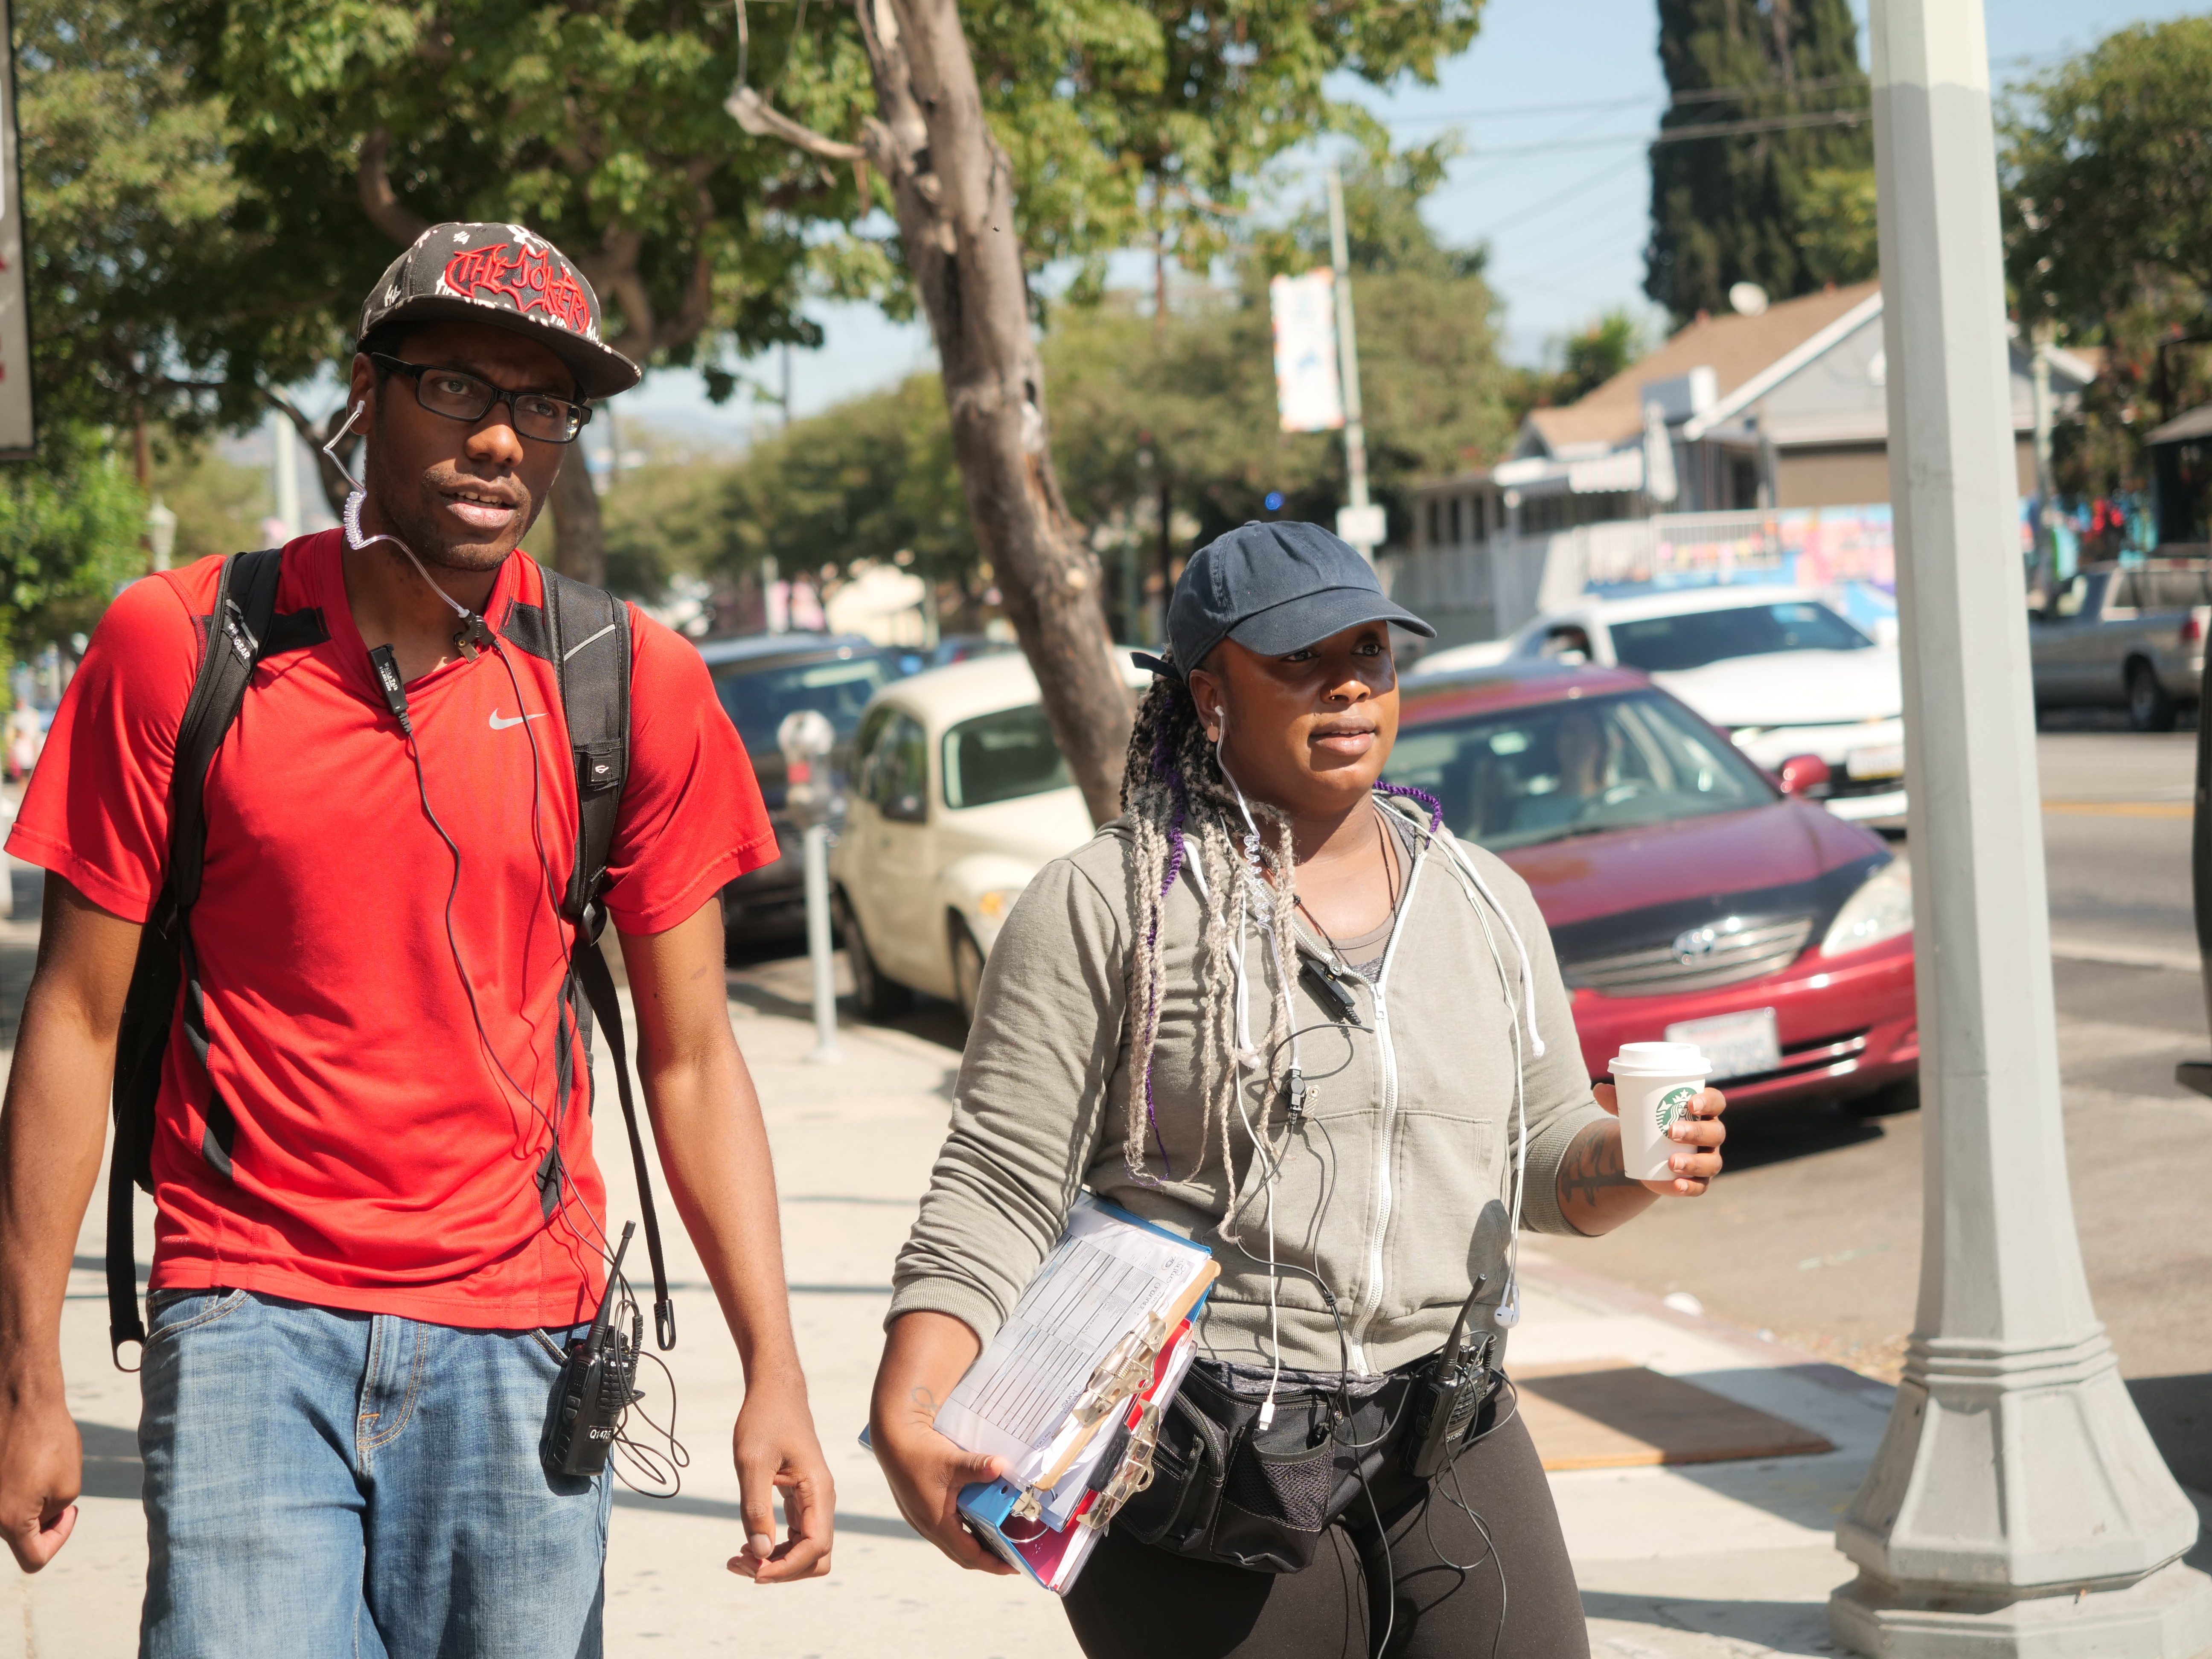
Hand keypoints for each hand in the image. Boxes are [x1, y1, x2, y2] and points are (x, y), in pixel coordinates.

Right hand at [0, 1384, 81, 1571]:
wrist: (19, 1398)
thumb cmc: (48, 1438)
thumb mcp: (68, 1484)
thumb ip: (53, 1514)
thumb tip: (37, 1520)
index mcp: (9, 1521)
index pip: (33, 1560)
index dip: (59, 1540)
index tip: (71, 1511)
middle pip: (19, 1534)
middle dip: (43, 1516)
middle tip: (55, 1482)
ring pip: (10, 1512)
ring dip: (28, 1498)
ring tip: (38, 1465)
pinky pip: (2, 1492)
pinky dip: (14, 1483)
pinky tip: (24, 1458)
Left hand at [726, 1376, 834, 1583]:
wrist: (775, 1393)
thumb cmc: (764, 1420)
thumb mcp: (752, 1462)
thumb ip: (756, 1508)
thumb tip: (760, 1552)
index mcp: (818, 1490)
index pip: (815, 1547)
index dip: (786, 1567)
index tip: (752, 1569)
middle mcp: (821, 1500)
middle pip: (816, 1557)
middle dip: (781, 1570)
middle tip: (740, 1563)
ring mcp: (812, 1501)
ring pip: (807, 1550)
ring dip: (776, 1562)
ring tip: (738, 1558)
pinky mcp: (800, 1499)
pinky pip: (795, 1536)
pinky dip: (775, 1547)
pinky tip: (748, 1543)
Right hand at [871, 1389, 1015, 1575]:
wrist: (892, 1439)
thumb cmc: (918, 1453)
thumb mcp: (952, 1460)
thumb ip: (978, 1467)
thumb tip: (1002, 1466)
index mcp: (936, 1523)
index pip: (969, 1555)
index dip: (993, 1564)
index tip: (1014, 1567)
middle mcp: (928, 1526)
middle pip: (962, 1554)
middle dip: (988, 1559)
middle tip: (1013, 1557)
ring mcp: (923, 1519)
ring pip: (953, 1543)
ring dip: (976, 1545)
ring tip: (1000, 1540)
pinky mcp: (921, 1509)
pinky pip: (947, 1529)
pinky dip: (965, 1531)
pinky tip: (978, 1519)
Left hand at [1592, 1082, 1726, 1195]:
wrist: (1647, 1152)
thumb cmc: (1649, 1122)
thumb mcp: (1635, 1110)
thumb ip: (1619, 1100)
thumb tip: (1598, 1090)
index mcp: (1702, 1111)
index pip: (1716, 1101)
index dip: (1709, 1101)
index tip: (1691, 1102)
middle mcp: (1710, 1134)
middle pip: (1715, 1132)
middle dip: (1696, 1131)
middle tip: (1671, 1131)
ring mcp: (1707, 1158)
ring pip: (1711, 1161)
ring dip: (1694, 1162)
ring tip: (1671, 1162)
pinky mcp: (1699, 1180)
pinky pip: (1701, 1186)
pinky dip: (1690, 1186)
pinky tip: (1677, 1185)